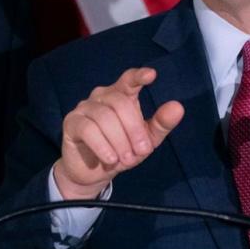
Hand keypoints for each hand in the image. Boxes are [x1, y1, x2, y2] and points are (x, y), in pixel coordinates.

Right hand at [53, 67, 183, 199]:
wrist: (93, 173)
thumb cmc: (121, 151)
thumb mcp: (146, 140)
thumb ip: (161, 124)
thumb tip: (178, 107)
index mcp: (121, 95)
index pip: (129, 79)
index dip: (138, 76)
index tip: (151, 75)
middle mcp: (101, 96)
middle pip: (120, 103)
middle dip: (134, 129)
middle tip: (141, 151)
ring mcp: (84, 107)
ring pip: (105, 118)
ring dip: (119, 142)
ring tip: (125, 160)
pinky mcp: (72, 122)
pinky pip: (88, 130)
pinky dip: (103, 146)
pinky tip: (110, 160)